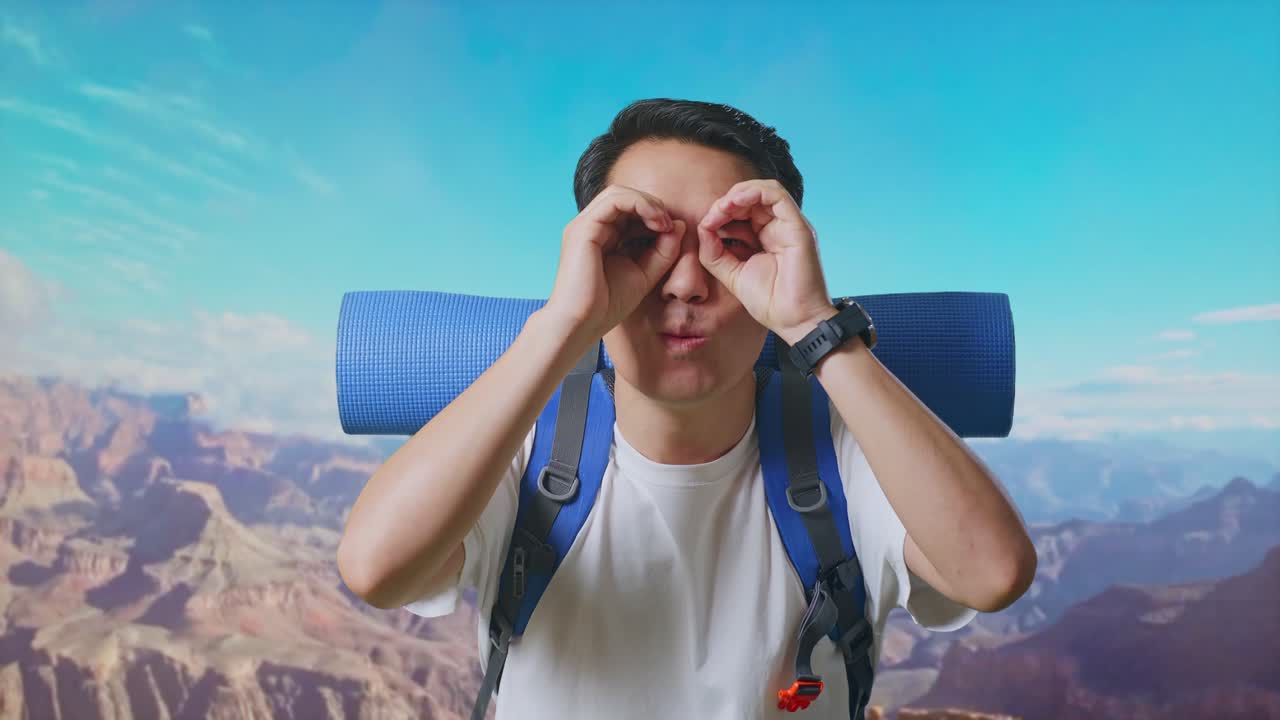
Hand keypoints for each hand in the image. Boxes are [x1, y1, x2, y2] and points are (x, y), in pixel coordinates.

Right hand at [544, 185, 685, 340]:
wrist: (582, 323)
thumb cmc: (607, 304)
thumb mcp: (645, 274)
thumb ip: (663, 251)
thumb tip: (679, 224)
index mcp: (602, 236)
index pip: (629, 210)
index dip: (654, 214)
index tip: (673, 232)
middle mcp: (591, 226)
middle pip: (625, 196)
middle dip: (653, 205)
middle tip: (671, 225)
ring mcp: (584, 225)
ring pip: (619, 193)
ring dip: (648, 202)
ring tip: (664, 222)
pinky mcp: (583, 228)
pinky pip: (614, 201)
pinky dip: (639, 204)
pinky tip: (656, 222)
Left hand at [696, 179, 835, 342]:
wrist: (793, 321)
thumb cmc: (770, 302)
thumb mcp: (732, 274)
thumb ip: (715, 253)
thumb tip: (702, 228)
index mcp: (767, 237)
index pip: (744, 211)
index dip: (721, 212)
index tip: (705, 226)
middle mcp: (780, 227)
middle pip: (752, 198)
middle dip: (727, 202)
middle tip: (711, 216)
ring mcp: (790, 225)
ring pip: (764, 190)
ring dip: (738, 194)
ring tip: (722, 208)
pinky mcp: (798, 227)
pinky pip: (776, 195)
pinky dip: (753, 192)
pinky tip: (734, 203)